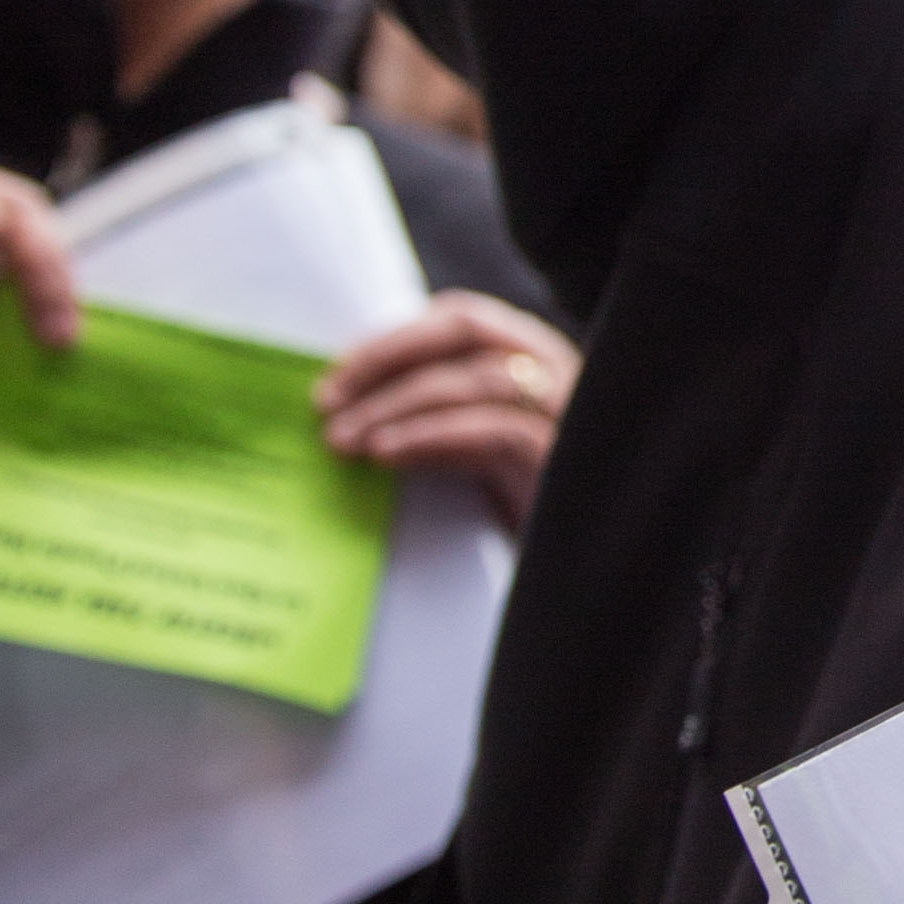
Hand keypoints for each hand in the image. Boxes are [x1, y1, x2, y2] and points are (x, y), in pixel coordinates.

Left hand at [316, 294, 575, 536]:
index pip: (461, 320)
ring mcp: (568, 414)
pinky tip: (384, 456)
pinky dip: (429, 437)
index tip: (339, 372)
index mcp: (536, 361)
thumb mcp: (483, 455)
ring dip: (394, 404)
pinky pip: (489, 431)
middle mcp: (559, 373)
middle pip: (465, 332)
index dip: (393, 338)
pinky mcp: (563, 460)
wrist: (577, 584)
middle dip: (386, 357)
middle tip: (326, 399)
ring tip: (341, 439)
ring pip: (472, 379)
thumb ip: (444, 417)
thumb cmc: (527, 520)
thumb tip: (355, 404)